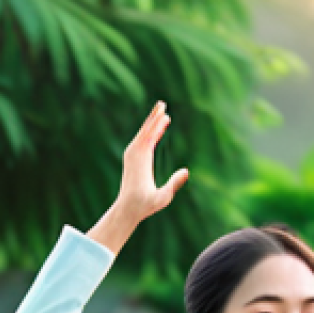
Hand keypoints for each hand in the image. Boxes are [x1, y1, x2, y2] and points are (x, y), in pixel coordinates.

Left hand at [117, 101, 189, 221]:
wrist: (126, 208)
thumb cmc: (144, 205)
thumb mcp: (162, 198)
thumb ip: (174, 184)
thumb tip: (186, 171)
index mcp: (141, 160)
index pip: (149, 136)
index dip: (157, 124)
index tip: (165, 114)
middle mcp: (134, 154)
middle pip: (145, 130)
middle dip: (154, 117)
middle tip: (162, 104)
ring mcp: (131, 155)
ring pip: (143, 134)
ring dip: (152, 122)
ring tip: (162, 112)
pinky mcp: (132, 158)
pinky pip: (142, 141)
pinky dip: (150, 132)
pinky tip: (157, 130)